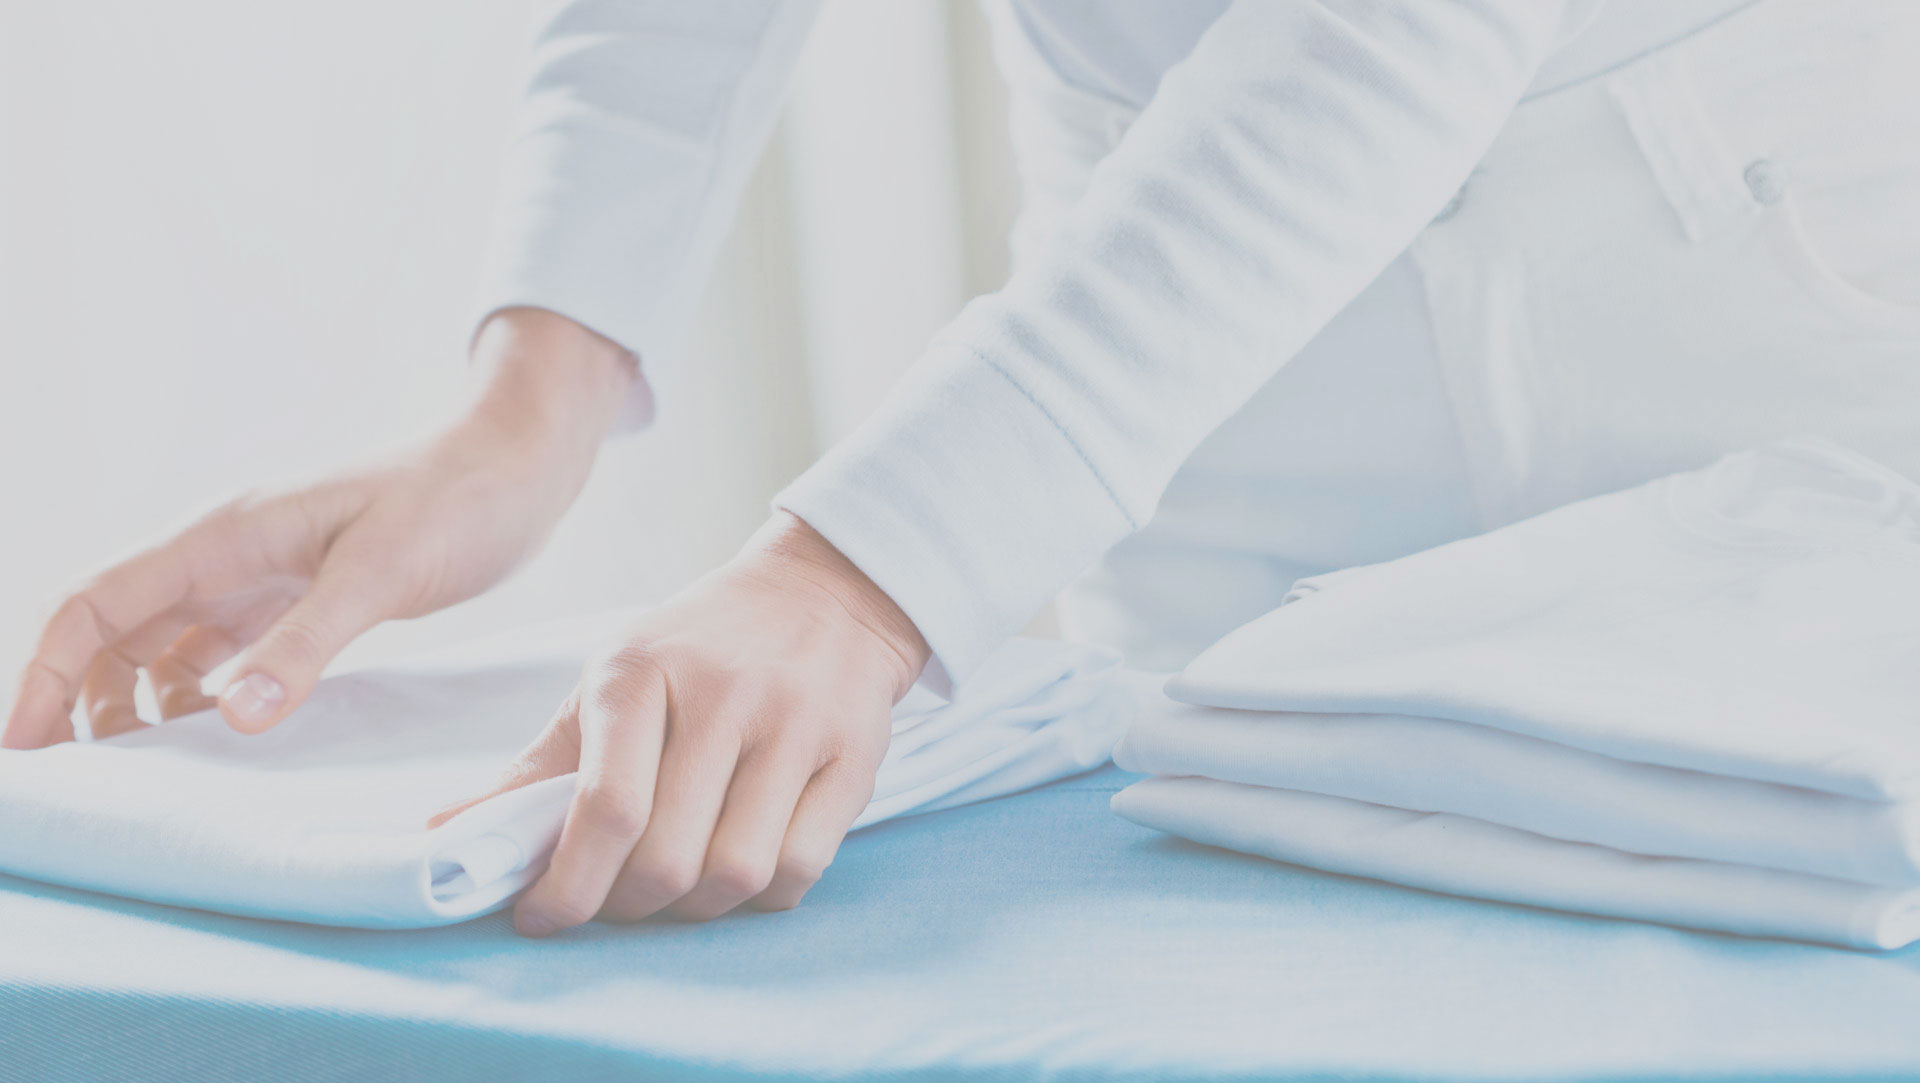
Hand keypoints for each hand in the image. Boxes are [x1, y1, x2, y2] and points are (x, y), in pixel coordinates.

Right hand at [2, 308, 634, 748]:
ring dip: (136, 703)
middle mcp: (230, 554)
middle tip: (76, 783)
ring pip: (165, 644)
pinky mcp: (307, 595)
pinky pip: (225, 650)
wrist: (520, 465)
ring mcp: (266, 574)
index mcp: (225, 536)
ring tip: (133, 777)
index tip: (23, 749)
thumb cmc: (456, 500)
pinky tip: (212, 739)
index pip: (95, 605)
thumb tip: (230, 718)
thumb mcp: (381, 573)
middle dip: (77, 699)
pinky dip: (201, 695)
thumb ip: (306, 644)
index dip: (45, 675)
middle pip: (113, 630)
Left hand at [429, 511, 930, 932]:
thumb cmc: (699, 648)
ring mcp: (796, 725)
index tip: (543, 917)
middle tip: (615, 902)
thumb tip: (442, 836)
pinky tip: (737, 876)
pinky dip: (760, 898)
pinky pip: (801, 869)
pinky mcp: (853, 757)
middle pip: (668, 857)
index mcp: (641, 671)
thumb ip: (537, 766)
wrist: (825, 593)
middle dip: (628, 905)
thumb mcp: (612, 680)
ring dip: (695, 909)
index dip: (568, 885)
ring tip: (677, 891)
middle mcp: (723, 694)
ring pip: (738, 872)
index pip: (607, 807)